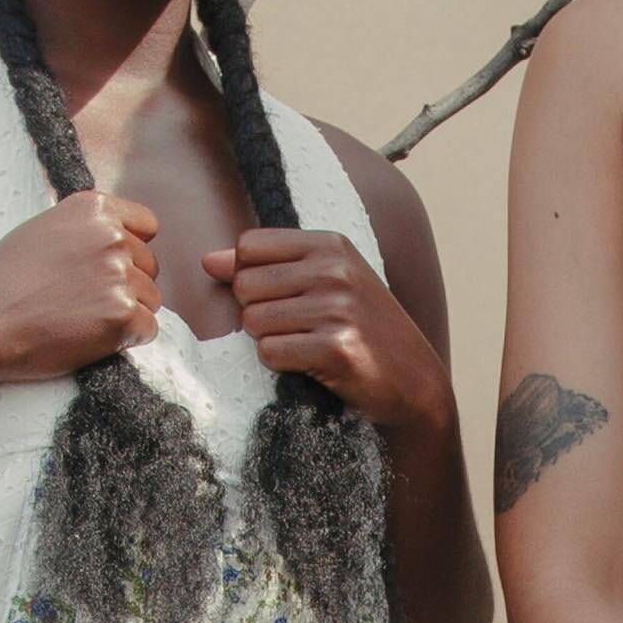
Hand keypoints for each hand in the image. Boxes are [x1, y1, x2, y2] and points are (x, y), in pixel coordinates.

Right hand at [0, 191, 161, 383]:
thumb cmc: (3, 282)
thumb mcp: (44, 230)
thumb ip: (87, 228)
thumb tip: (124, 236)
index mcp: (95, 209)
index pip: (148, 226)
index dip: (131, 249)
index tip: (106, 268)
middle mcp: (112, 237)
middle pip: (150, 265)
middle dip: (127, 285)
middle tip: (83, 302)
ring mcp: (119, 276)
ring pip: (151, 299)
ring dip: (126, 313)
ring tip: (80, 320)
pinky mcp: (121, 315)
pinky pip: (147, 329)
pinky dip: (126, 340)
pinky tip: (90, 339)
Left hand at [201, 229, 451, 435]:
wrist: (415, 379)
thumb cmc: (364, 327)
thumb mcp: (326, 282)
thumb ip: (267, 266)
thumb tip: (208, 260)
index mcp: (331, 244)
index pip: (249, 246)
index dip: (250, 276)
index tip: (280, 296)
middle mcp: (335, 269)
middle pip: (244, 285)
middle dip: (258, 313)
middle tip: (296, 328)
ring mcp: (337, 308)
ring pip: (253, 321)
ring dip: (271, 341)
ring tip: (307, 345)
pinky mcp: (335, 348)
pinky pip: (269, 353)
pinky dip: (282, 366)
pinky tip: (312, 365)